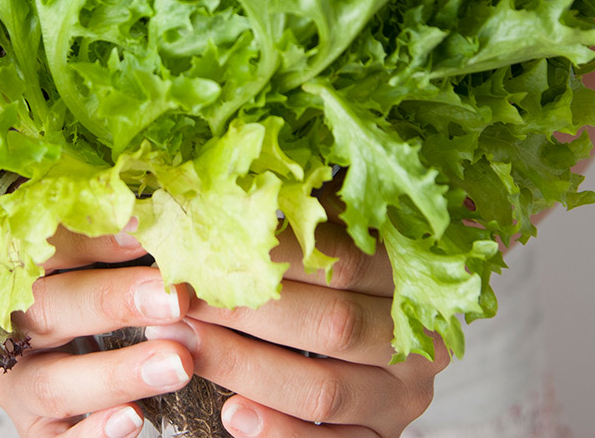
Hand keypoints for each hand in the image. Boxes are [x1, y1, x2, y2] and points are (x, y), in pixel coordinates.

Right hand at [0, 227, 194, 437]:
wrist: (39, 356)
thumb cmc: (75, 291)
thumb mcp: (81, 258)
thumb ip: (108, 239)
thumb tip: (156, 219)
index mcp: (11, 271)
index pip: (44, 247)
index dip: (94, 238)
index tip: (149, 233)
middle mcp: (4, 328)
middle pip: (48, 309)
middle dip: (112, 302)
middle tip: (173, 298)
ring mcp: (16, 384)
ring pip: (54, 382)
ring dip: (116, 373)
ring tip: (176, 363)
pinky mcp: (35, 428)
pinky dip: (94, 433)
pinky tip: (134, 419)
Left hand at [162, 198, 449, 437]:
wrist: (383, 334)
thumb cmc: (338, 271)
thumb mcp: (336, 231)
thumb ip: (300, 209)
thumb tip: (224, 182)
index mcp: (410, 275)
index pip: (342, 260)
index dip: (267, 254)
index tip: (202, 245)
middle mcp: (417, 339)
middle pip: (331, 325)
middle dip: (245, 313)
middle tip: (177, 299)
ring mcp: (403, 396)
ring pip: (323, 389)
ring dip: (245, 369)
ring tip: (183, 347)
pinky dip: (280, 432)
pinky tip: (232, 413)